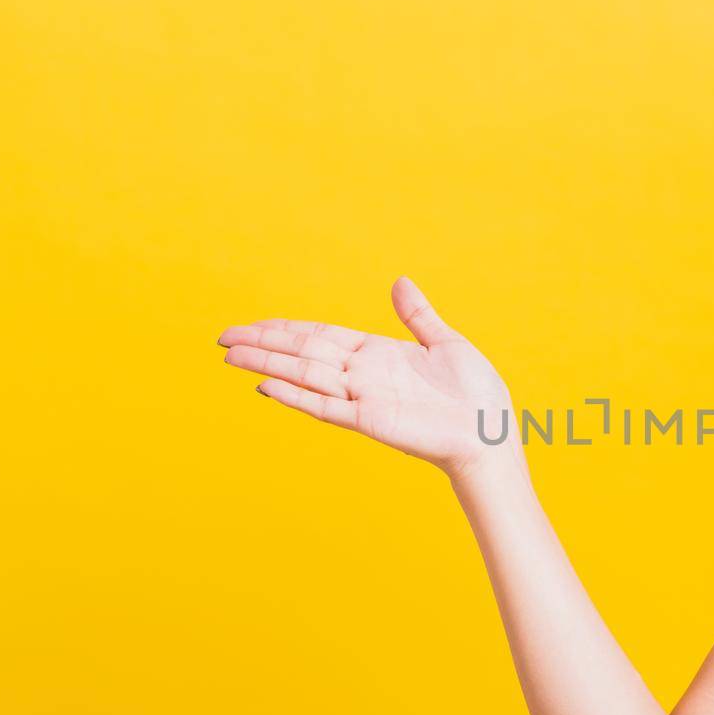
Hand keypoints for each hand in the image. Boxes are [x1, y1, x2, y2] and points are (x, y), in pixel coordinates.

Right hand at [216, 276, 523, 478]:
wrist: (491, 433)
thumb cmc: (476, 393)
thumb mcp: (445, 343)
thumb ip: (416, 316)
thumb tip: (399, 281)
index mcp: (377, 354)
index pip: (319, 336)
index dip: (284, 329)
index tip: (250, 325)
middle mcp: (363, 375)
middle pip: (302, 353)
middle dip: (263, 343)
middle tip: (221, 337)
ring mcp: (363, 398)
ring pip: (305, 375)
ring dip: (267, 363)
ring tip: (230, 355)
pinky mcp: (370, 420)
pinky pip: (326, 407)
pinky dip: (296, 397)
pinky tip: (267, 386)